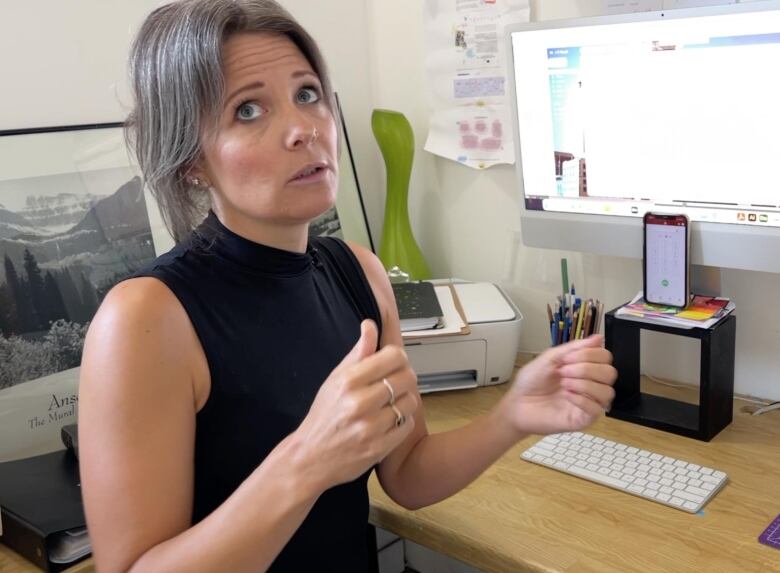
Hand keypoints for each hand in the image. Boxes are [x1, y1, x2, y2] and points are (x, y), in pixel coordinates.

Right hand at [292, 320, 418, 489]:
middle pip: (407, 377)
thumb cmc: (323, 415)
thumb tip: (370, 325)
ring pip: (410, 401)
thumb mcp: (335, 379)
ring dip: (404, 401)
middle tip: (394, 384)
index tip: (393, 364)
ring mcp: (370, 427)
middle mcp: (359, 402)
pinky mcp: (379, 448)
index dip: (398, 358)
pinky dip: (402, 421)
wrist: (310, 457)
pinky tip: (389, 421)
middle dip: (404, 378)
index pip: (394, 356)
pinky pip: (407, 424)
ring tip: (390, 404)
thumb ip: (357, 353)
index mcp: (348, 381)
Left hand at [498, 335, 616, 435]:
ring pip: (607, 392)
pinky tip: (566, 396)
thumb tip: (598, 338)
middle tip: (564, 371)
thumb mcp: (550, 358)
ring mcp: (588, 402)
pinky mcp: (583, 419)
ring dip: (584, 384)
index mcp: (584, 367)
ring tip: (564, 384)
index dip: (589, 354)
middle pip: (610, 373)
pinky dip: (582, 399)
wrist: (517, 403)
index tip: (567, 357)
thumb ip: (574, 348)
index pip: (605, 357)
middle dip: (587, 369)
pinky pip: (596, 409)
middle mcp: (590, 384)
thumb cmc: (532, 382)